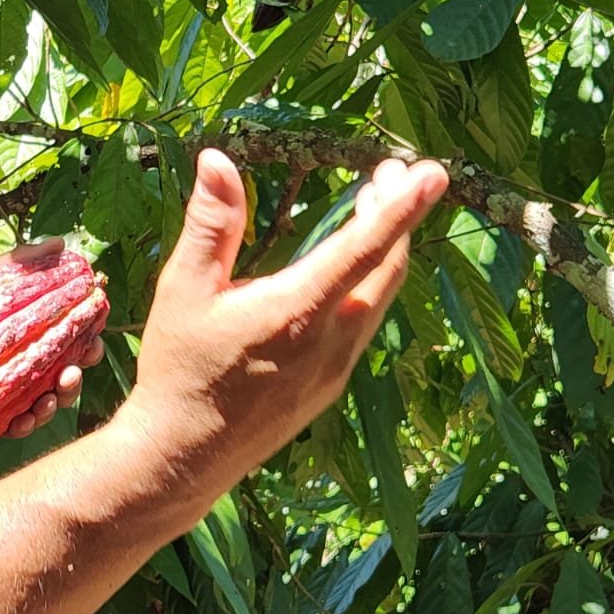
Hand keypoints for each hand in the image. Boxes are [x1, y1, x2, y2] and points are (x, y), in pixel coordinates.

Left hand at [0, 238, 103, 441]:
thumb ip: (21, 262)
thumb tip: (62, 242)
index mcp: (31, 340)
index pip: (70, 346)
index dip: (87, 345)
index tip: (94, 340)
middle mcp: (24, 370)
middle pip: (63, 380)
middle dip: (75, 381)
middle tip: (75, 371)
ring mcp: (6, 395)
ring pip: (43, 407)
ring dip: (54, 404)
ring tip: (49, 398)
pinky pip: (11, 427)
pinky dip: (23, 426)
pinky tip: (22, 420)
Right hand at [119, 148, 446, 480]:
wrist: (185, 453)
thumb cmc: (180, 367)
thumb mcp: (184, 288)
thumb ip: (211, 224)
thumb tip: (217, 160)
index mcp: (297, 311)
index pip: (364, 247)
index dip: (403, 206)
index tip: (434, 172)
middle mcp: (330, 341)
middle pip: (386, 269)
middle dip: (396, 215)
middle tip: (395, 171)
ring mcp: (336, 368)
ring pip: (379, 297)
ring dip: (384, 248)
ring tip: (373, 204)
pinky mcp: (331, 385)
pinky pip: (364, 323)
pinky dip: (368, 283)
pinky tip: (348, 267)